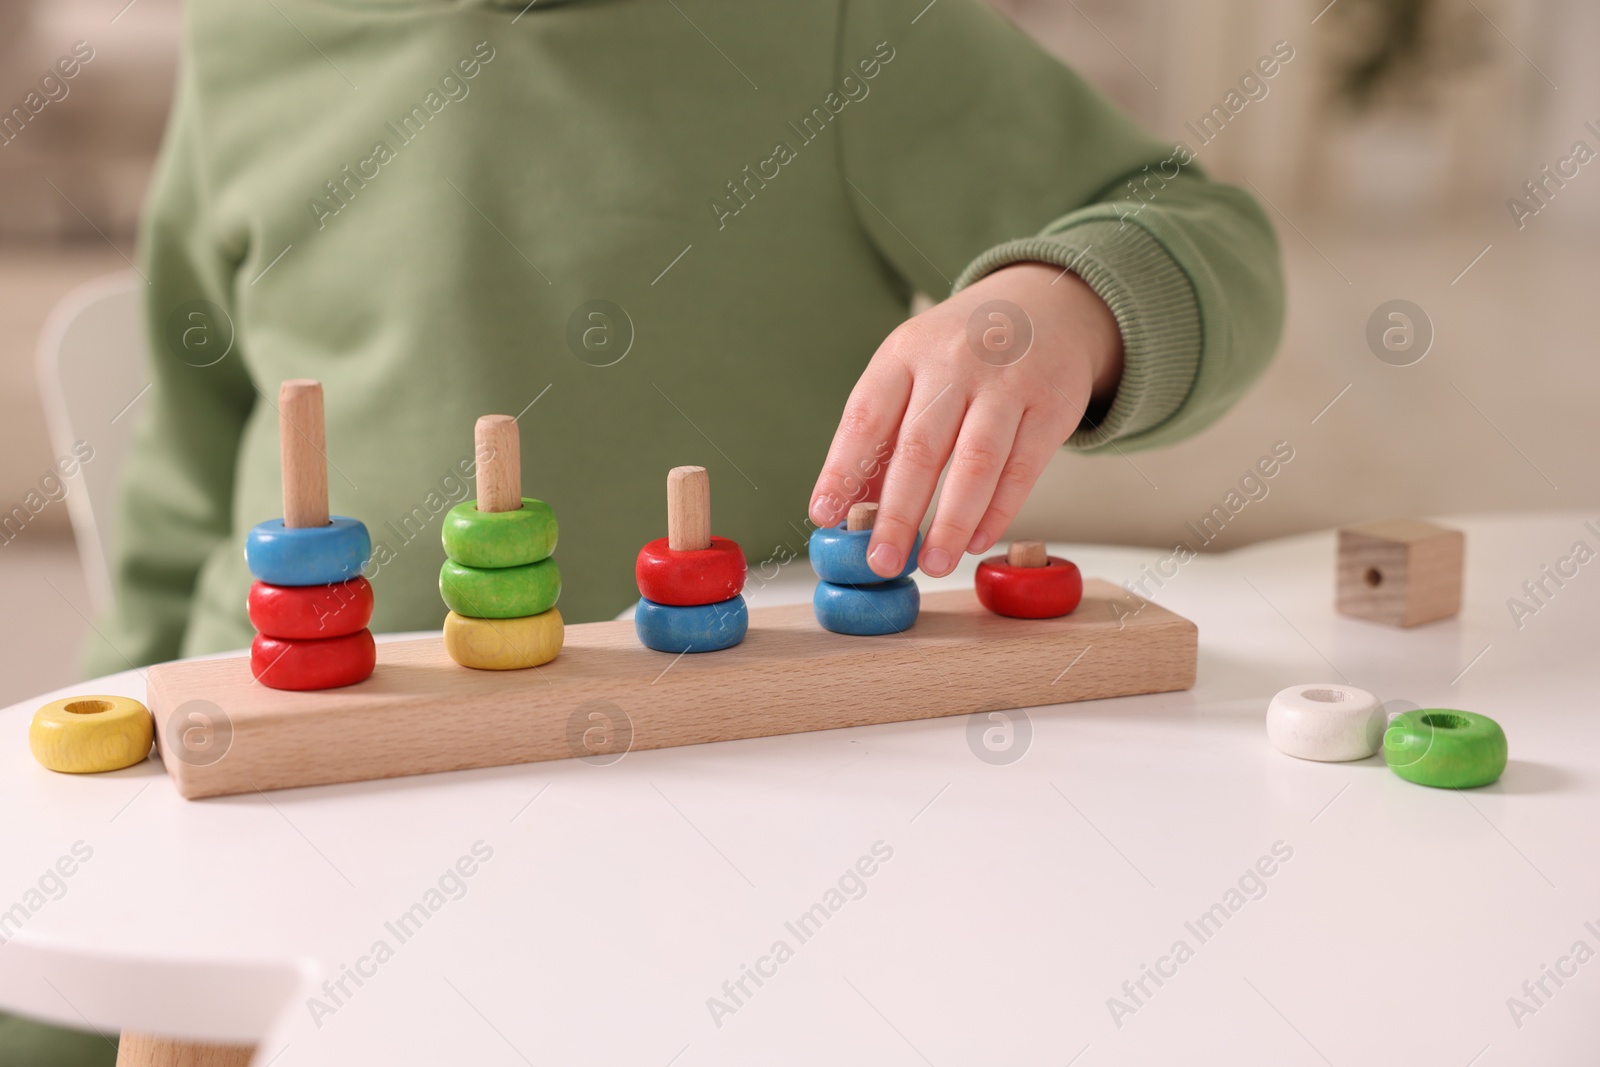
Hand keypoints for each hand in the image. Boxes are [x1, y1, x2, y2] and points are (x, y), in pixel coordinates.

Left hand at [808, 262, 1123, 577]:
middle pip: (920, 447)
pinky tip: (975, 542)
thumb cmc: (963, 354)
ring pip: (976, 461)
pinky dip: (998, 511)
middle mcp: (954, 363)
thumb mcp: (913, 373)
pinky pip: (1022, 469)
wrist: (1046, 306)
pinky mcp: (1051, 406)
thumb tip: (849, 508)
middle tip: (882, 562)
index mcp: (905, 354)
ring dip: (951, 520)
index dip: (843, 469)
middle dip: (898, 512)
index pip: (866, 416)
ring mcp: (1007, 383)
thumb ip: (884, 435)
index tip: (825, 515)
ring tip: (933, 564)